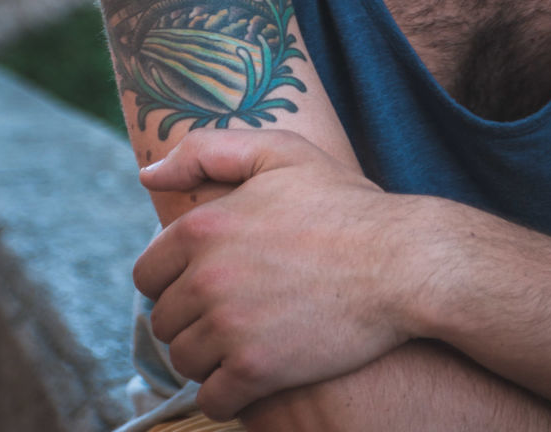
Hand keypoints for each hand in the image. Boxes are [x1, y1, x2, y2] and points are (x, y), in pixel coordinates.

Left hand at [133, 129, 416, 419]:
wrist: (402, 262)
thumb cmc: (343, 204)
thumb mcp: (280, 152)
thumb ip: (207, 151)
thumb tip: (148, 176)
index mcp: (204, 226)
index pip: (148, 272)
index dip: (174, 279)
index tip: (209, 282)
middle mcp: (207, 278)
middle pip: (164, 320)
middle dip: (191, 319)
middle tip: (233, 311)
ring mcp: (230, 327)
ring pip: (185, 361)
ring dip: (207, 357)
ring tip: (245, 340)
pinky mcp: (257, 370)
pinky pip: (215, 398)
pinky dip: (229, 393)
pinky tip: (254, 374)